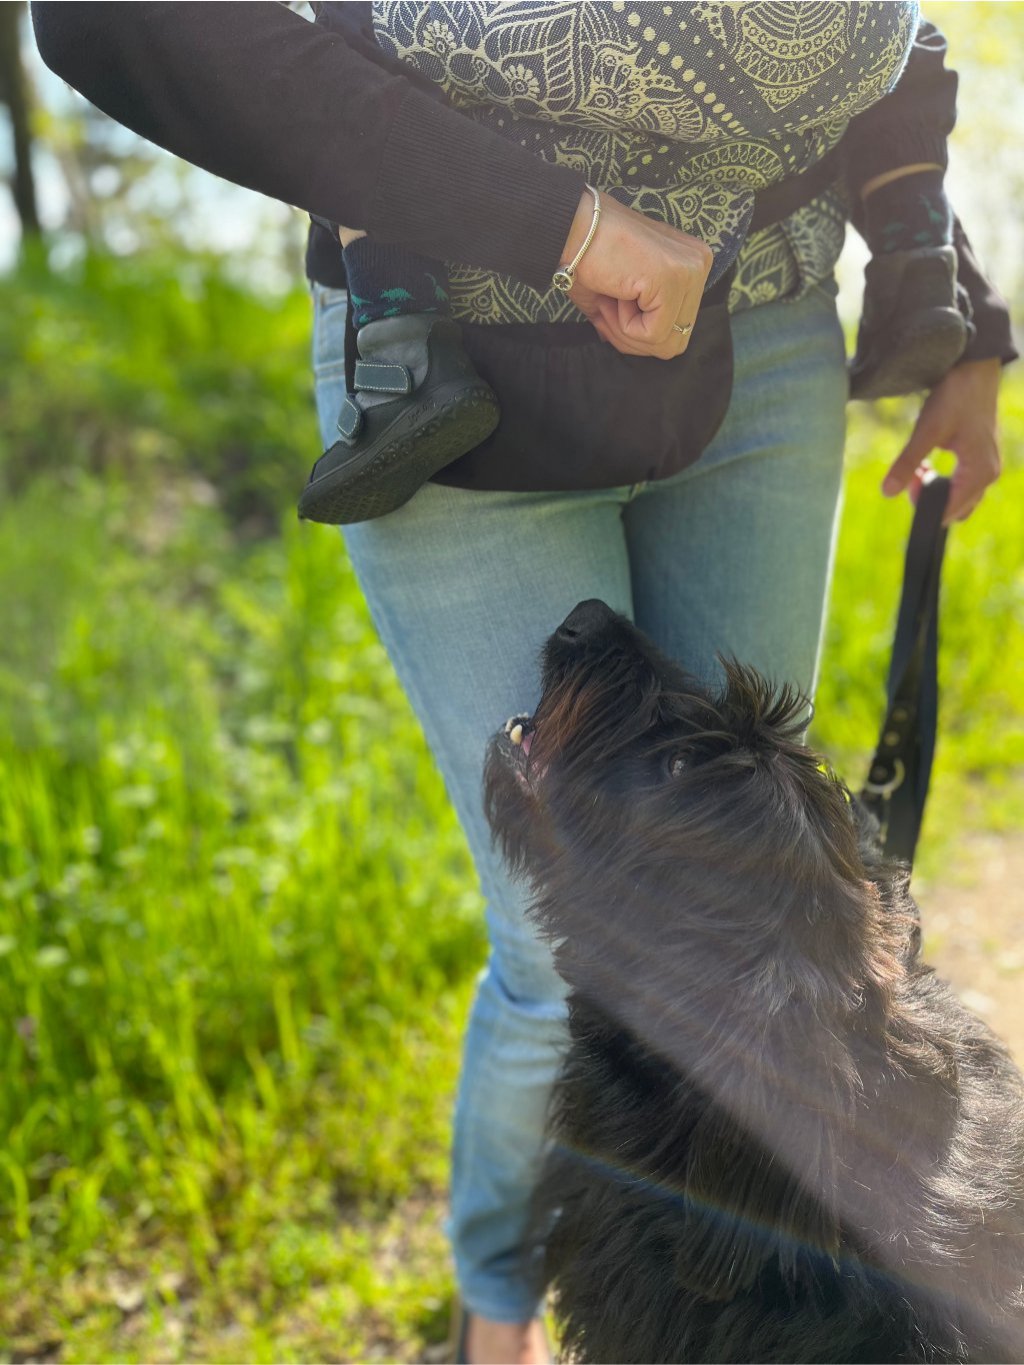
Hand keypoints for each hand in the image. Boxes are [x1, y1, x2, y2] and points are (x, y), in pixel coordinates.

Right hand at [559, 189, 712, 359]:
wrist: (569, 228)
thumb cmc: (589, 256)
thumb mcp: (623, 294)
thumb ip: (640, 319)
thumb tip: (636, 345)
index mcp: (691, 264)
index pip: (679, 328)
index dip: (640, 333)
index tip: (612, 310)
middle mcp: (699, 263)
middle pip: (676, 341)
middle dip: (635, 338)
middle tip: (608, 309)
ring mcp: (690, 270)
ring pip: (667, 343)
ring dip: (628, 333)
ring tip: (611, 299)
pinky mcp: (673, 279)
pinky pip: (652, 334)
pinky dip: (625, 325)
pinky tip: (615, 293)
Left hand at [881, 358, 1002, 524]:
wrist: (974, 369)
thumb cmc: (955, 397)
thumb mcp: (926, 431)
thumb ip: (907, 464)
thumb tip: (887, 492)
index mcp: (980, 472)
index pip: (948, 511)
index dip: (922, 504)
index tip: (909, 480)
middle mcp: (990, 474)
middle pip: (956, 509)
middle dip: (929, 498)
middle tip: (913, 473)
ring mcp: (989, 466)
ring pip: (960, 497)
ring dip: (936, 489)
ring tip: (919, 467)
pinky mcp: (983, 458)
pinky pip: (964, 484)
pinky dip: (945, 481)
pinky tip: (928, 463)